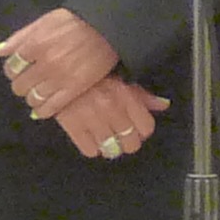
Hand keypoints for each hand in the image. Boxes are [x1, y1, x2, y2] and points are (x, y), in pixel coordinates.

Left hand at [0, 9, 117, 115]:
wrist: (106, 27)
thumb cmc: (74, 21)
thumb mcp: (44, 22)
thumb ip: (20, 37)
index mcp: (35, 45)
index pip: (12, 66)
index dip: (13, 70)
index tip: (18, 70)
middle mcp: (44, 64)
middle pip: (20, 85)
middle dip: (21, 84)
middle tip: (28, 81)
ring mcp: (59, 79)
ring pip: (33, 98)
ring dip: (31, 97)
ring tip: (37, 92)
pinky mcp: (74, 90)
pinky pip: (51, 107)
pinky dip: (42, 111)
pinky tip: (40, 109)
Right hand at [50, 78, 169, 159]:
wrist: (58, 68)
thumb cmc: (91, 72)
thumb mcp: (120, 77)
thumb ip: (142, 94)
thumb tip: (162, 105)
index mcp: (125, 95)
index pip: (146, 127)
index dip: (142, 130)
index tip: (136, 128)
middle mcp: (111, 109)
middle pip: (131, 143)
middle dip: (128, 140)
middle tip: (121, 134)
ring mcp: (92, 119)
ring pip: (112, 150)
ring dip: (111, 145)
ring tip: (106, 137)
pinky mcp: (73, 126)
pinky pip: (90, 150)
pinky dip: (92, 147)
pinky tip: (91, 138)